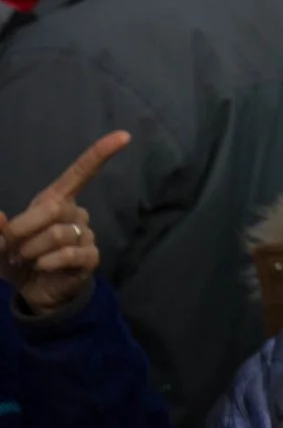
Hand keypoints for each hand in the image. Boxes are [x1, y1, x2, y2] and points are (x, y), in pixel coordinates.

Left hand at [0, 132, 126, 314]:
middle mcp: (75, 214)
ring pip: (57, 234)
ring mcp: (86, 235)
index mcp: (56, 201)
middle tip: (14, 247)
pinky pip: (70, 254)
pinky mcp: (91, 258)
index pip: (80, 173)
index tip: (124, 135)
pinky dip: (48, 262)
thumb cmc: (18, 259)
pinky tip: (43, 267)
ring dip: (32, 251)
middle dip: (24, 230)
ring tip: (29, 260)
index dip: (99, 153)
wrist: (35, 292)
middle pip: (52, 209)